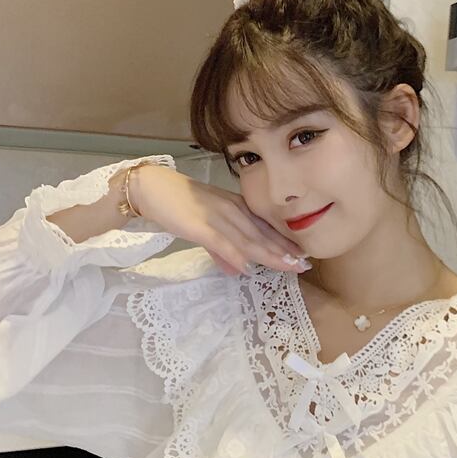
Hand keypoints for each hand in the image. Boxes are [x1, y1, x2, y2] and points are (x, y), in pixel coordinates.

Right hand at [130, 165, 308, 275]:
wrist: (151, 187)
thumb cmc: (178, 205)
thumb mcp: (206, 227)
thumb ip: (222, 250)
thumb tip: (240, 270)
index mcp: (236, 207)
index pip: (265, 228)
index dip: (285, 243)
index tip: (303, 256)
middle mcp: (232, 210)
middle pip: (262, 235)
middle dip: (285, 251)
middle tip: (304, 265)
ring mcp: (216, 217)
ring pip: (248, 240)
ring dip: (269, 255)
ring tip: (288, 267)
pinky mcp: (198, 225)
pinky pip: (220, 242)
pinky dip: (234, 255)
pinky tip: (247, 268)